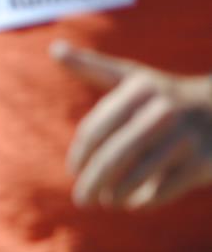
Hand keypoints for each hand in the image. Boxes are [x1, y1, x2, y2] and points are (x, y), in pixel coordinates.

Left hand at [54, 40, 211, 208]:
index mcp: (139, 88)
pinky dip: (145, 201)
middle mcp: (163, 109)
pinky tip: (134, 203)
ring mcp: (186, 136)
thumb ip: (92, 66)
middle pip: (114, 155)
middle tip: (82, 200)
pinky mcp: (204, 162)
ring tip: (107, 201)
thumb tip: (55, 48)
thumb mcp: (132, 76)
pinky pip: (164, 189)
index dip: (80, 155)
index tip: (74, 171)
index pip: (95, 129)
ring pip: (138, 175)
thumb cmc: (164, 95)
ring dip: (116, 194)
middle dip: (93, 181)